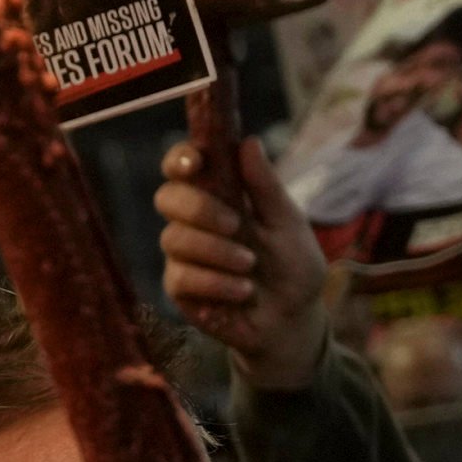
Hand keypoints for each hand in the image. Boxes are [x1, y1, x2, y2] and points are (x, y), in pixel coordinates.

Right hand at [154, 135, 327, 394]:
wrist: (293, 319)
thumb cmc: (293, 267)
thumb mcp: (287, 223)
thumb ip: (265, 187)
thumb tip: (248, 142)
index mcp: (219, 195)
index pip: (185, 166)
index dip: (181, 158)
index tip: (196, 161)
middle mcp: (195, 221)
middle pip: (167, 197)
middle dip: (198, 209)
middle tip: (234, 224)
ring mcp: (183, 254)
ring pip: (174, 239)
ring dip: (217, 252)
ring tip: (250, 267)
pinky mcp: (179, 287)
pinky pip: (181, 276)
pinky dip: (216, 282)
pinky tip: (241, 291)